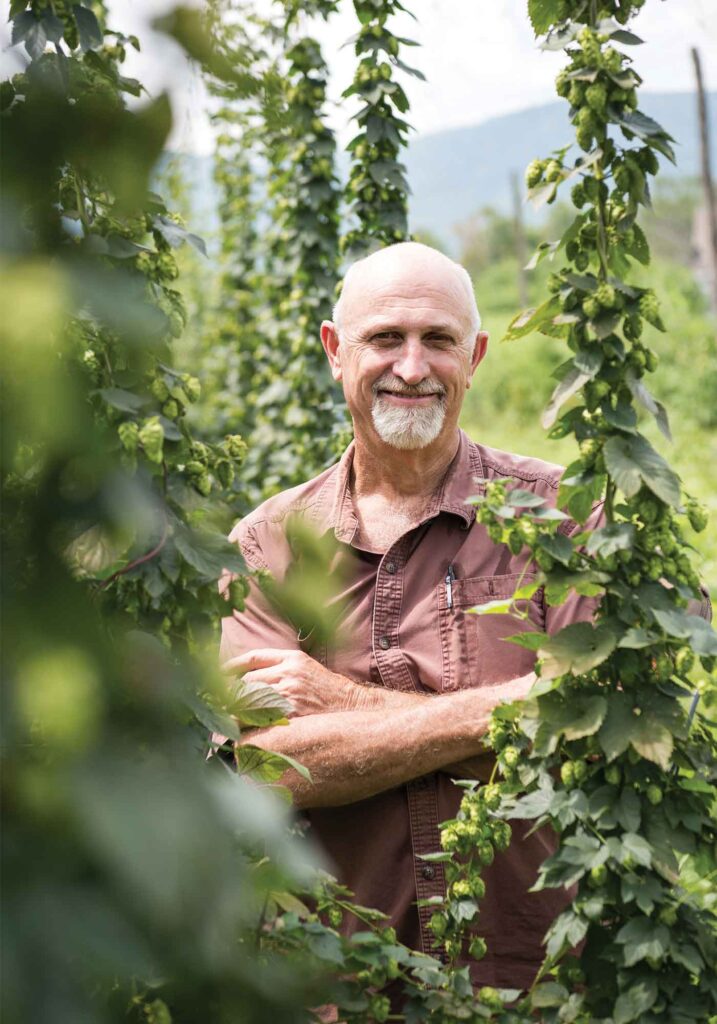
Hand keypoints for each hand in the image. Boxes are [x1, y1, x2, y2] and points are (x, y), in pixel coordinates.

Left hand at [222, 648, 378, 716]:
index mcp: (292, 658)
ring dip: (236, 711)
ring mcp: (291, 693)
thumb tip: (245, 680)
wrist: (355, 710)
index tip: (218, 677)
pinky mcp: (293, 715)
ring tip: (228, 721)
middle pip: (247, 681)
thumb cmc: (329, 693)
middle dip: (230, 694)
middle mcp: (290, 673)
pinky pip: (260, 719)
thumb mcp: (307, 669)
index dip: (231, 668)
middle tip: (218, 706)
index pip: (251, 658)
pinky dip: (248, 725)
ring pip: (250, 700)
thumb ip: (281, 667)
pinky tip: (243, 732)